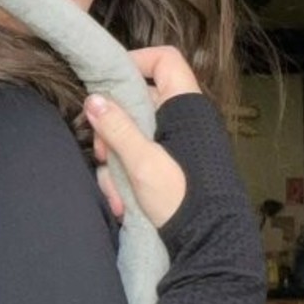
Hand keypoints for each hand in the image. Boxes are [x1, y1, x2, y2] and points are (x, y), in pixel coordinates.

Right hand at [85, 48, 198, 228]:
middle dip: (113, 127)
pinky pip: (139, 159)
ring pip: (134, 135)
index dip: (136, 60)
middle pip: (138, 102)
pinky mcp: (170, 167)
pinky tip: (122, 202)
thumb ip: (117, 129)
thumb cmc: (183, 197)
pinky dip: (127, 178)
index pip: (164, 60)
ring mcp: (176, 144)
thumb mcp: (143, 162)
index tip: (106, 80)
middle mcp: (182, 120)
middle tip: (102, 152)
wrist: (210, 242)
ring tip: (115, 189)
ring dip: (116, 161)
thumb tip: (93, 99)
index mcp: (184, 107)